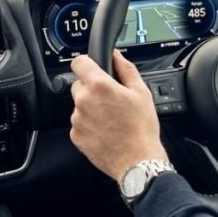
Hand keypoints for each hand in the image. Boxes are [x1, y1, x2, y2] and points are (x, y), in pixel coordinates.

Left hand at [69, 50, 168, 182]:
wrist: (137, 160)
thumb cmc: (141, 128)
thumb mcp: (141, 92)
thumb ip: (126, 69)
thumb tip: (116, 56)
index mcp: (98, 85)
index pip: (78, 63)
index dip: (87, 63)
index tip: (93, 69)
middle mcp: (83, 101)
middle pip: (79, 85)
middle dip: (92, 89)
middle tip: (111, 101)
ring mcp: (77, 119)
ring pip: (80, 106)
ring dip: (91, 108)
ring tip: (111, 119)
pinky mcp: (76, 136)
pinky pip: (80, 124)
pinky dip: (89, 125)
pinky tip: (106, 131)